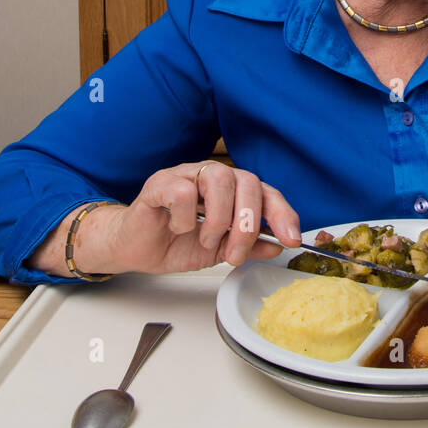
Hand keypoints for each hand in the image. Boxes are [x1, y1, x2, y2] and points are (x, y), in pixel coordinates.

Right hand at [88, 161, 301, 275]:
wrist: (136, 250)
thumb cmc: (175, 243)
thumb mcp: (220, 252)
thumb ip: (248, 247)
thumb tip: (277, 245)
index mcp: (232, 190)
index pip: (265, 191)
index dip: (282, 213)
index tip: (291, 239)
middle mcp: (212, 176)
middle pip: (246, 181)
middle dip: (247, 222)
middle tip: (236, 252)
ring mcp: (186, 174)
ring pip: (218, 178)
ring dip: (218, 219)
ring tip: (206, 240)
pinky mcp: (160, 182)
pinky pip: (183, 190)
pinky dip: (185, 217)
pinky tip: (178, 228)